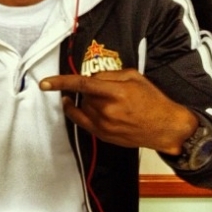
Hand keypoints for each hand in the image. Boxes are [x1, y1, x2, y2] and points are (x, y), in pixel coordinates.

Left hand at [39, 69, 197, 154]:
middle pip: (84, 94)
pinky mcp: (102, 135)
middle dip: (92, 88)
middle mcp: (106, 110)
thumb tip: (91, 78)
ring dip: (88, 100)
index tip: (45, 83)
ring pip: (83, 106)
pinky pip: (80, 121)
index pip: (82, 84)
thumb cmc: (153, 100)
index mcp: (115, 93)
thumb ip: (110, 75)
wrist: (166, 128)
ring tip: (107, 101)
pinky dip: (74, 111)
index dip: (61, 82)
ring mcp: (103, 125)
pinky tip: (72, 105)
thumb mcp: (134, 77)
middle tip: (109, 89)